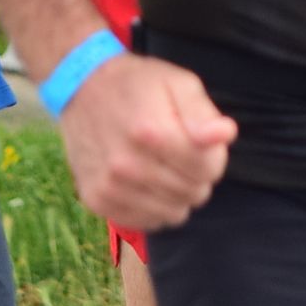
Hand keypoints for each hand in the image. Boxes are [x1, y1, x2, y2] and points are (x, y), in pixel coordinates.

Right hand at [56, 51, 236, 232]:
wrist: (81, 87)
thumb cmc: (137, 84)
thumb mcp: (177, 83)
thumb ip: (203, 113)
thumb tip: (224, 135)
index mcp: (151, 132)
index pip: (210, 169)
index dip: (213, 154)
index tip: (197, 140)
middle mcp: (127, 165)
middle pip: (194, 193)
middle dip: (195, 174)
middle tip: (178, 151)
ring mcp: (110, 186)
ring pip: (174, 214)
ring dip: (176, 194)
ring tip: (161, 165)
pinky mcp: (97, 200)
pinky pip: (147, 222)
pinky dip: (153, 206)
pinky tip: (144, 181)